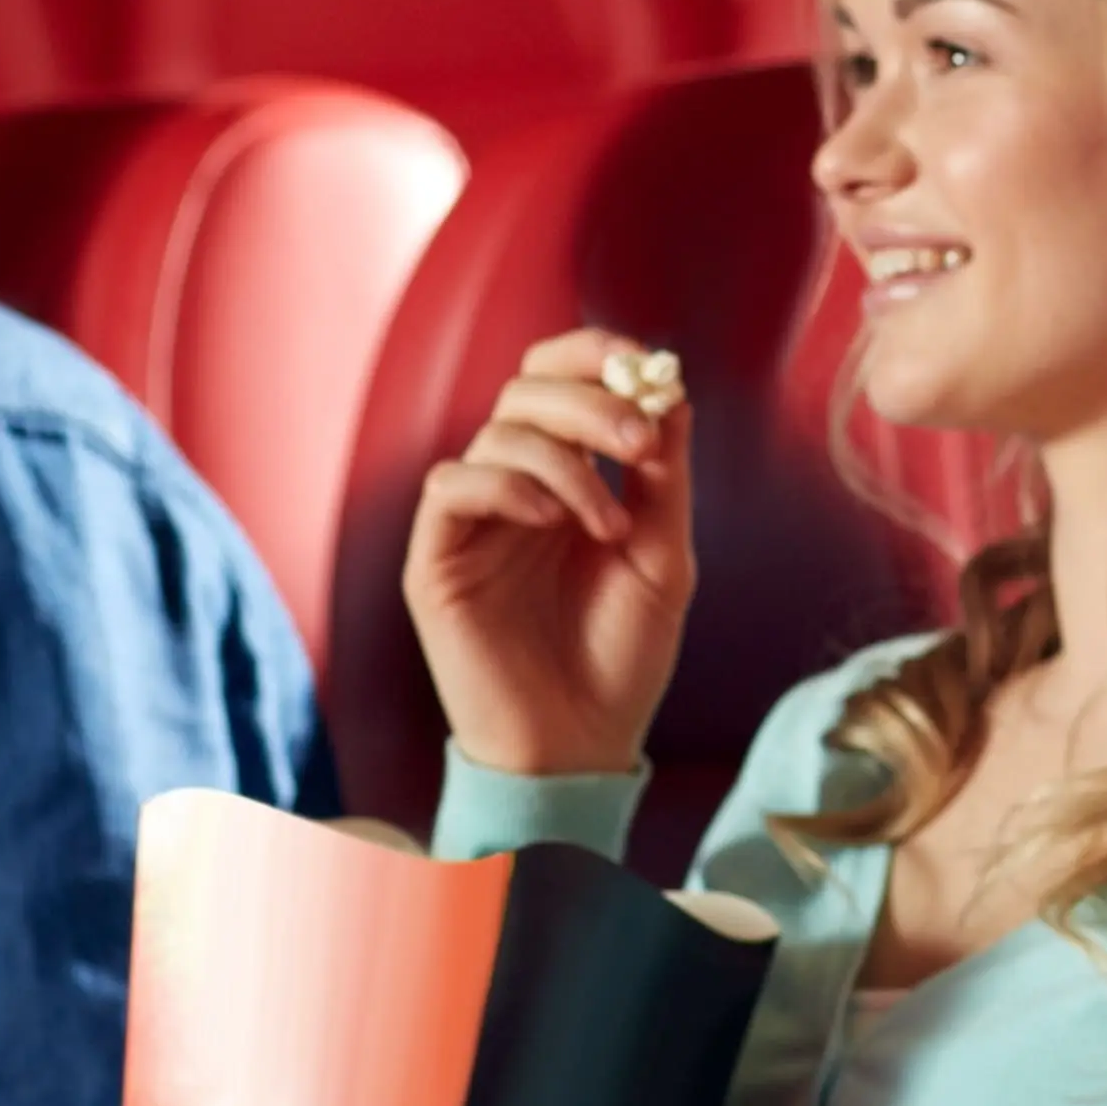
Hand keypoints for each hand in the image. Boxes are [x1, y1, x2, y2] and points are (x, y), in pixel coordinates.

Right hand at [403, 327, 698, 780]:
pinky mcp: (435, 561)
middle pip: (527, 391)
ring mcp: (472, 523)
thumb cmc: (621, 660)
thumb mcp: (662, 558)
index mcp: (565, 478)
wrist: (582, 748)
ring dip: (565, 462)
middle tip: (638, 443)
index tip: (648, 364)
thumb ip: (663, 478)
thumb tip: (671, 390)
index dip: (596, 356)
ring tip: (608, 526)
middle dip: (589, 402)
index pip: (561, 381)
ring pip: (498, 434)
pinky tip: (550, 522)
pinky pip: (452, 487)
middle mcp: (513, 489)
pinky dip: (505, 486)